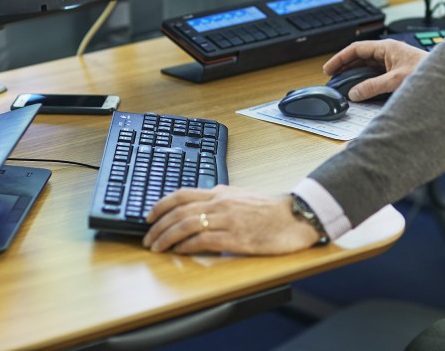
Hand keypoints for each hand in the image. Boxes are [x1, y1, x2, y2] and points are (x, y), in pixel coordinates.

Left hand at [143, 185, 320, 254]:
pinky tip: (179, 252)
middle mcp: (220, 203)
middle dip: (157, 225)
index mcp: (221, 192)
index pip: (182, 194)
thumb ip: (222, 201)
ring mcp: (227, 219)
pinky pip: (203, 240)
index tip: (148, 216)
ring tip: (156, 247)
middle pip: (178, 211)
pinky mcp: (235, 237)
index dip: (160, 205)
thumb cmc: (272, 209)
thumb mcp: (242, 197)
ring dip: (166, 237)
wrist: (296, 216)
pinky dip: (186, 246)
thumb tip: (202, 207)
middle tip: (147, 237)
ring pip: (186, 225)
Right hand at [322, 38, 427, 100]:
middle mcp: (389, 53)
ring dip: (355, 74)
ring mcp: (393, 62)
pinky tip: (362, 89)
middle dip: (346, 67)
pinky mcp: (397, 72)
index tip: (329, 68)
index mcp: (387, 47)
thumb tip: (355, 93)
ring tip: (344, 84)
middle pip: (361, 57)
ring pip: (368, 66)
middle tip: (333, 78)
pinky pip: (377, 74)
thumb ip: (373, 87)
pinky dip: (366, 81)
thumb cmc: (426, 72)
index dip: (341, 58)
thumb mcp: (396, 80)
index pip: (357, 49)